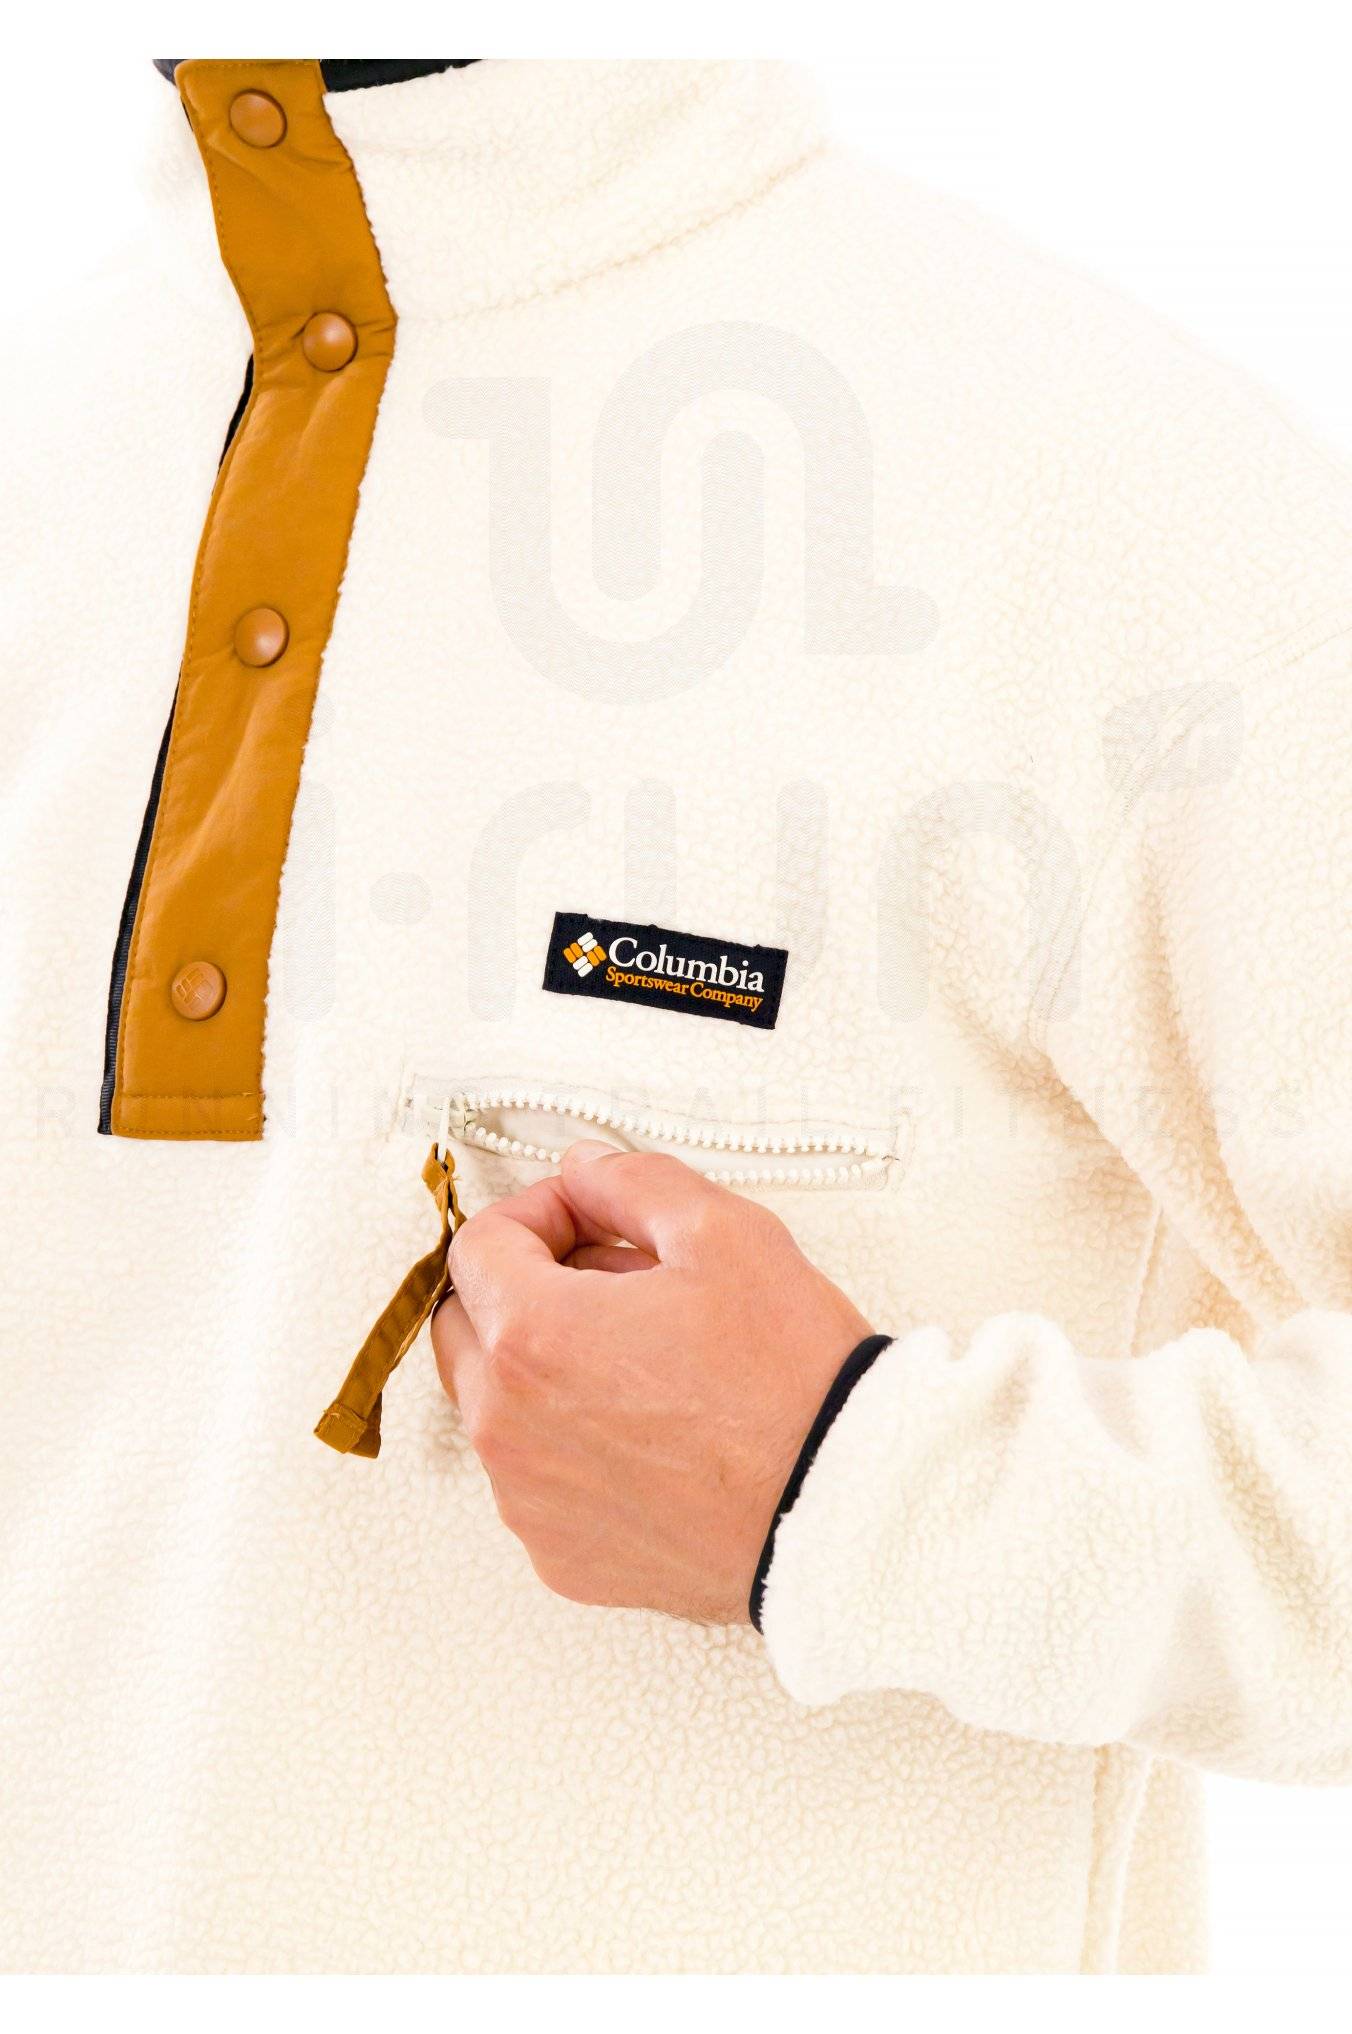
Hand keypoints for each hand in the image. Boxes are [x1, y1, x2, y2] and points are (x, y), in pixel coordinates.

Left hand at [431, 1141, 871, 1623]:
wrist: (840, 1510)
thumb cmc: (789, 1382)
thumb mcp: (724, 1234)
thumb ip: (632, 1182)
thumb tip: (583, 1170)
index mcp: (532, 1336)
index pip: (479, 1246)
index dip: (539, 1212)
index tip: (588, 1217)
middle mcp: (507, 1426)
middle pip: (468, 1326)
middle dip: (525, 1287)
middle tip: (614, 1280)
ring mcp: (528, 1500)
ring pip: (497, 1407)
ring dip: (544, 1367)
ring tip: (645, 1357)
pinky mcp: (561, 1556)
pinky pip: (536, 1479)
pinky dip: (570, 1444)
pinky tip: (651, 1429)